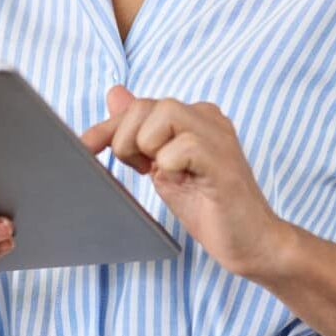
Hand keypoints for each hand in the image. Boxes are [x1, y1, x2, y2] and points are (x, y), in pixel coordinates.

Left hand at [79, 85, 285, 279]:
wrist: (249, 242)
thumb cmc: (208, 206)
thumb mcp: (162, 166)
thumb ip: (140, 132)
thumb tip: (115, 93)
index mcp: (194, 116)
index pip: (139, 106)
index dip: (107, 128)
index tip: (85, 147)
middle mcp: (208, 117)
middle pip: (145, 107)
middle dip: (127, 142)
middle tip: (145, 170)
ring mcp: (218, 135)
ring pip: (161, 115)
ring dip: (149, 151)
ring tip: (168, 174)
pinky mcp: (222, 159)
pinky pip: (180, 146)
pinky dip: (171, 167)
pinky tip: (186, 181)